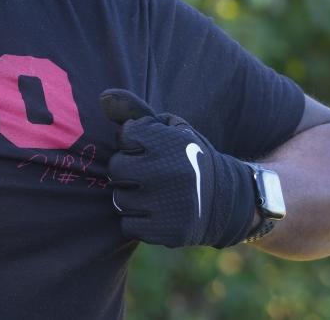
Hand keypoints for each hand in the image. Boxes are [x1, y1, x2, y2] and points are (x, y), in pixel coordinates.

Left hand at [99, 88, 256, 247]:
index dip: (133, 142)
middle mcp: (170, 172)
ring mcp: (169, 204)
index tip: (147, 148)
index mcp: (172, 143)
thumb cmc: (187, 158)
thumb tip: (102, 97)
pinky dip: (137, 221)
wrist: (227, 200)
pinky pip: (128, 226)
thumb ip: (136, 112)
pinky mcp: (167, 231)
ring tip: (152, 193)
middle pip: (116, 169)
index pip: (125, 136)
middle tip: (144, 173)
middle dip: (126, 170)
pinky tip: (155, 213)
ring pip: (120, 199)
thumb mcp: (171, 128)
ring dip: (131, 197)